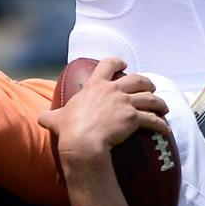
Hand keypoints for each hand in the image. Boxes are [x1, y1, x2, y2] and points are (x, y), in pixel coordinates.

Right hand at [39, 58, 170, 170]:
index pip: (108, 65)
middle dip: (147, 82)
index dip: (117, 62)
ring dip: (159, 103)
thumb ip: (49, 116)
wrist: (83, 142)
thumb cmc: (70, 129)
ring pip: (150, 98)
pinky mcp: (134, 118)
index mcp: (96, 86)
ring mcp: (125, 103)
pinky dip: (162, 124)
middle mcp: (113, 90)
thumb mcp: (56, 119)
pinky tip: (166, 129)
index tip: (123, 64)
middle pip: (137, 79)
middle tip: (151, 87)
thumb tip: (39, 117)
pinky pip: (153, 120)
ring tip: (164, 107)